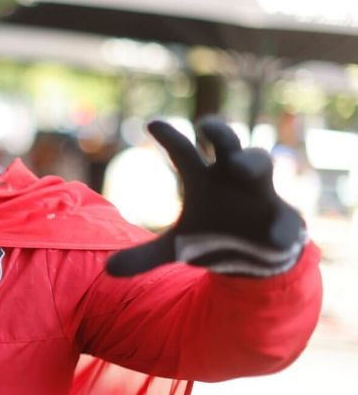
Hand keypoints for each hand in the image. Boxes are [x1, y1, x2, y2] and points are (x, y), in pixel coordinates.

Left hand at [106, 117, 304, 277]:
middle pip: (227, 143)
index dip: (170, 137)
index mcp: (203, 180)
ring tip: (238, 167)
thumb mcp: (176, 249)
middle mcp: (231, 176)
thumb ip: (144, 257)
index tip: (151, 123)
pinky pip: (284, 219)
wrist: (252, 252)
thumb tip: (109, 271)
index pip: (184, 153)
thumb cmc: (212, 236)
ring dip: (251, 162)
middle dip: (219, 132)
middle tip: (206, 125)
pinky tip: (273, 239)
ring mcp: (259, 192)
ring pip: (260, 162)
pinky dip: (280, 229)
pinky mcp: (281, 216)